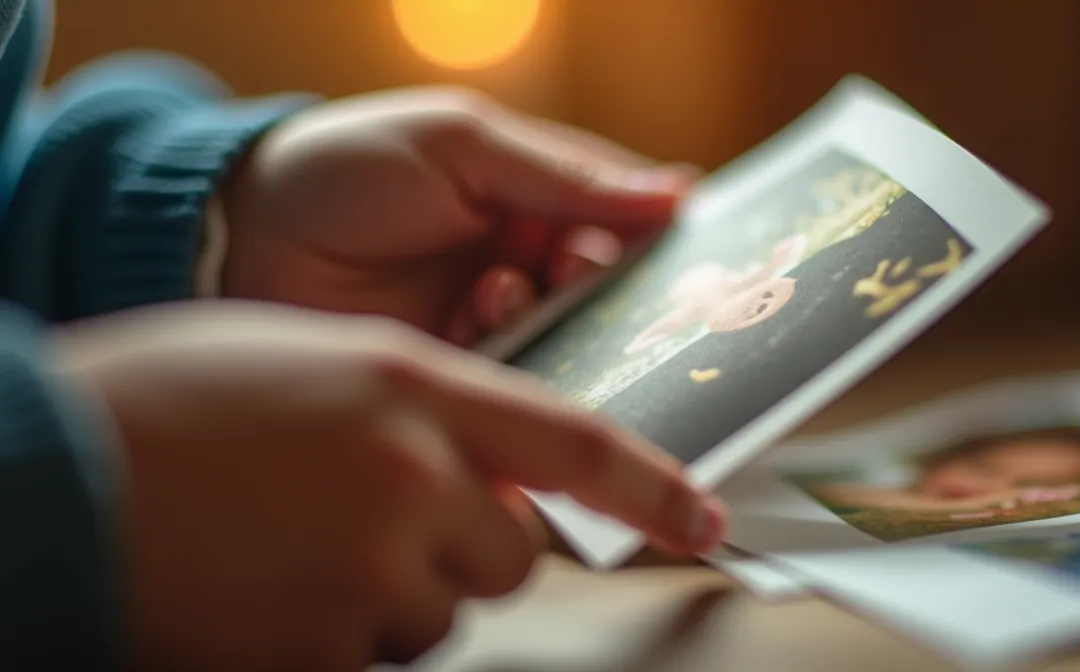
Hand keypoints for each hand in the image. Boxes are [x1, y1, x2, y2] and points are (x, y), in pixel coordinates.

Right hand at [51, 302, 723, 671]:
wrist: (56, 469)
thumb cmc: (173, 397)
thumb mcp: (314, 359)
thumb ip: (413, 405)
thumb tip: (480, 464)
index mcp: (410, 388)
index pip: (573, 446)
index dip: (653, 486)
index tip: (705, 515)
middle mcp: (407, 479)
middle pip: (511, 552)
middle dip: (469, 544)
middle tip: (386, 519)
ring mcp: (364, 572)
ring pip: (443, 612)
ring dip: (398, 591)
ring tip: (305, 547)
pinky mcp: (317, 650)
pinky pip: (373, 656)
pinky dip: (338, 635)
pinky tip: (273, 591)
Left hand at [219, 88, 699, 345]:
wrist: (241, 240)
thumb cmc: (346, 170)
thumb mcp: (460, 146)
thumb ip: (565, 175)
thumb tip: (678, 194)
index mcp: (532, 194)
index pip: (619, 218)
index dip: (641, 237)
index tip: (645, 247)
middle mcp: (524, 258)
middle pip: (604, 288)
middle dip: (591, 284)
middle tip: (564, 275)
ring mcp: (494, 319)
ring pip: (567, 338)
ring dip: (543, 316)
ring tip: (493, 295)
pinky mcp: (461, 372)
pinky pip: (517, 378)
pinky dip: (508, 356)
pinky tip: (474, 328)